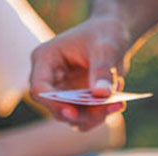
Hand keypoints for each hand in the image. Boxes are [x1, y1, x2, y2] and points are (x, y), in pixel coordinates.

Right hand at [30, 15, 127, 130]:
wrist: (114, 37)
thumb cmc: (105, 34)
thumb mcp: (107, 48)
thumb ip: (102, 69)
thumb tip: (101, 94)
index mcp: (46, 60)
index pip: (39, 89)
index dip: (54, 103)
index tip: (74, 111)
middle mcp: (50, 80)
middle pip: (58, 109)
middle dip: (84, 113)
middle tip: (111, 106)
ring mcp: (63, 94)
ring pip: (74, 118)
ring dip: (96, 116)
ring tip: (118, 103)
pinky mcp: (78, 103)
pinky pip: (86, 119)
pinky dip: (102, 115)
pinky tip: (118, 103)